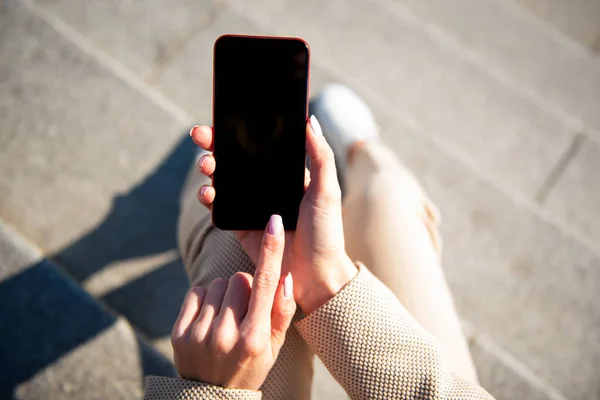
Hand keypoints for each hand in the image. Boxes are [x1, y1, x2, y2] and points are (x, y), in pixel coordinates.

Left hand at [171, 215, 294, 389]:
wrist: (211, 396)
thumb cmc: (250, 366)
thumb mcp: (274, 346)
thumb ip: (282, 311)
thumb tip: (286, 276)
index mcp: (254, 338)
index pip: (264, 283)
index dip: (271, 250)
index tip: (274, 221)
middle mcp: (226, 335)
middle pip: (239, 279)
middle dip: (245, 289)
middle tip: (244, 313)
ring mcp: (199, 334)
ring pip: (218, 284)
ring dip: (224, 295)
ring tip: (225, 319)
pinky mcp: (179, 332)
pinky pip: (196, 292)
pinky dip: (205, 301)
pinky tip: (209, 320)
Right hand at [191, 117, 356, 313]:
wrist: (315, 275)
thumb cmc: (326, 232)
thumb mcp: (327, 189)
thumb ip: (320, 155)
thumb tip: (309, 120)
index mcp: (286, 174)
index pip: (259, 146)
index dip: (239, 131)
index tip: (223, 118)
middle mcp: (266, 186)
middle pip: (234, 158)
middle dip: (214, 144)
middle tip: (201, 135)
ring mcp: (250, 205)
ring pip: (222, 179)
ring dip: (208, 167)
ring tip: (207, 165)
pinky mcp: (239, 225)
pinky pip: (218, 206)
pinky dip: (208, 196)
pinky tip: (208, 191)